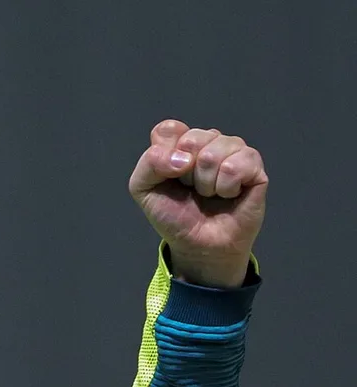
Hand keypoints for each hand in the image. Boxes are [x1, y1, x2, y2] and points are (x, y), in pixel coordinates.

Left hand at [128, 120, 266, 287]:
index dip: (165, 155)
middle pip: (193, 138)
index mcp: (181, 144)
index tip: (168, 177)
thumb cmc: (174, 216)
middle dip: (186, 174)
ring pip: (215, 151)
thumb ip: (149, 163)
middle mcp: (208, 142)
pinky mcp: (255, 167)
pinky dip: (226, 186)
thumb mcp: (144, 189)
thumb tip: (184, 157)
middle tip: (191, 189)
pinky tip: (229, 194)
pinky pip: (237, 164)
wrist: (199, 245)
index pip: (169, 129)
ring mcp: (233, 152)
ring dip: (206, 182)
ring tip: (209, 194)